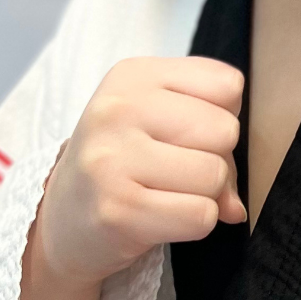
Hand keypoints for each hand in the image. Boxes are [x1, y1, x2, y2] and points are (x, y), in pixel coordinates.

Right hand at [38, 55, 245, 287]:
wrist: (63, 218)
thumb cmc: (124, 161)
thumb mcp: (157, 123)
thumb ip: (211, 138)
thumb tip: (237, 204)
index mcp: (133, 75)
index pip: (227, 85)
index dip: (223, 115)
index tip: (189, 133)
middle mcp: (118, 108)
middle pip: (225, 130)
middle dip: (218, 159)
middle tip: (180, 171)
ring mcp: (113, 159)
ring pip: (215, 176)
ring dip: (207, 196)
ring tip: (170, 195)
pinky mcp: (118, 211)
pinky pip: (201, 216)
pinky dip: (195, 224)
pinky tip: (163, 219)